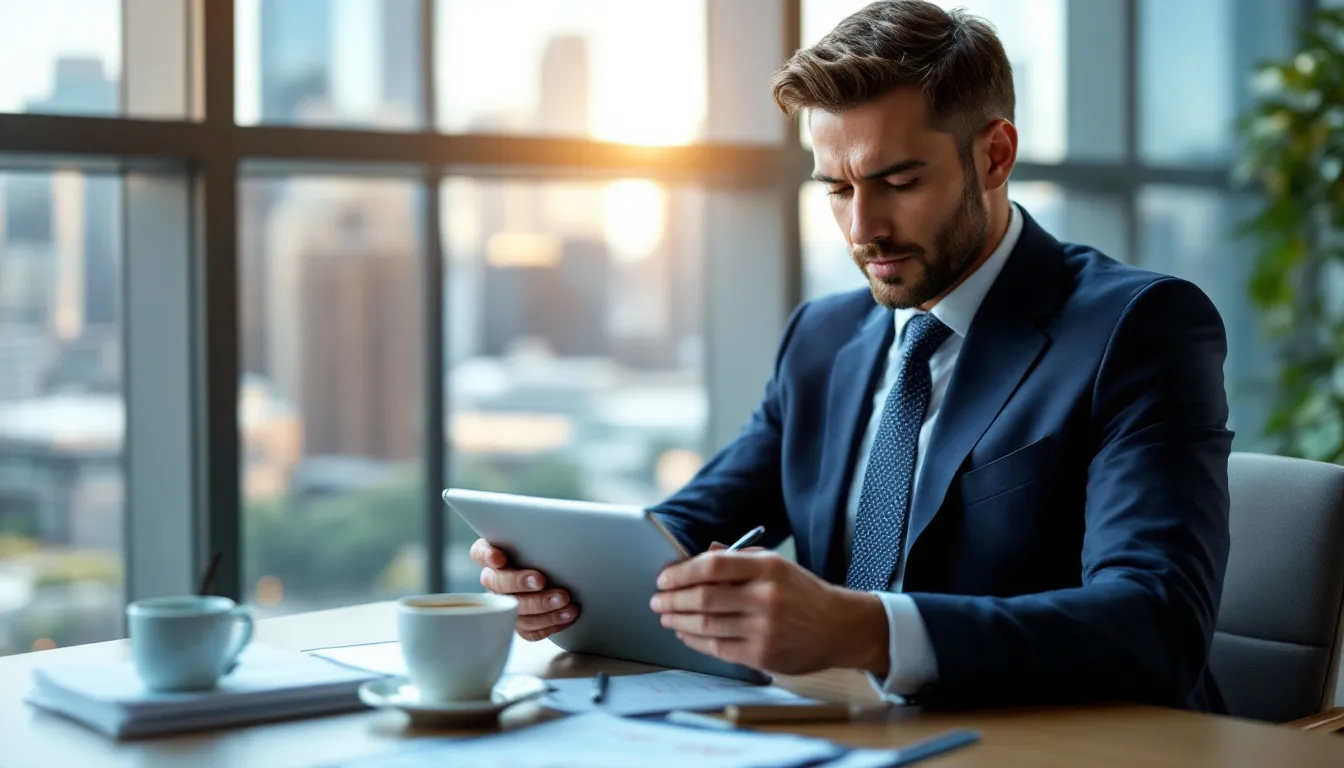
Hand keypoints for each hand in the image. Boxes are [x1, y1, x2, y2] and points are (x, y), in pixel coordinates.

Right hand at [470, 539, 577, 640]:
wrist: (567, 568)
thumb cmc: (551, 547)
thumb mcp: (545, 534)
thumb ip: (540, 530)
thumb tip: (556, 525)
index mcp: (495, 553)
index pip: (479, 553)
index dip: (487, 556)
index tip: (500, 557)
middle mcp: (496, 580)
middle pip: (498, 584)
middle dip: (520, 583)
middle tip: (542, 580)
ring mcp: (507, 604)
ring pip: (514, 611)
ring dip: (541, 608)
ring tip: (565, 602)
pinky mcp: (521, 623)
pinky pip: (529, 630)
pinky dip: (549, 624)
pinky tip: (568, 615)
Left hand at [649, 551, 887, 675]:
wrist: (839, 627)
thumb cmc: (802, 593)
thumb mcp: (777, 565)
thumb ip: (739, 558)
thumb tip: (701, 553)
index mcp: (767, 567)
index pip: (712, 566)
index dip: (681, 572)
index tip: (663, 578)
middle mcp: (765, 596)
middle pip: (704, 597)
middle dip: (672, 600)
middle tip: (656, 600)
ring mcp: (764, 628)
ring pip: (707, 625)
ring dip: (679, 621)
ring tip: (666, 617)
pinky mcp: (762, 654)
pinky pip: (718, 648)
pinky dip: (695, 641)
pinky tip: (685, 635)